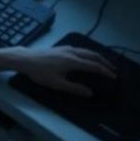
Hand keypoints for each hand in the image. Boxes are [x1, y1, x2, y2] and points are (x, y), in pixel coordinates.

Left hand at [0, 46, 115, 96]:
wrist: (25, 59)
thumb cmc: (40, 72)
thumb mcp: (56, 83)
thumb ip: (74, 88)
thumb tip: (90, 93)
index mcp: (73, 61)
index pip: (94, 66)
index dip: (105, 72)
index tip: (114, 77)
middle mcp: (72, 52)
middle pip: (93, 56)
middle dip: (105, 62)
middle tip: (113, 70)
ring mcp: (67, 48)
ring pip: (87, 50)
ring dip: (98, 56)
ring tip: (104, 63)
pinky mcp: (61, 47)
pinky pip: (81, 49)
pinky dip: (89, 53)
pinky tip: (87, 56)